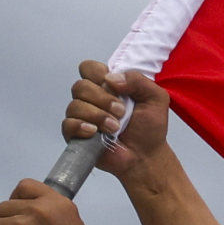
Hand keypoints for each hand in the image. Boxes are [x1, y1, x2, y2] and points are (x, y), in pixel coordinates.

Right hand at [66, 58, 172, 177]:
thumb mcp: (155, 98)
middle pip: (80, 86)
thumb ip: (137, 80)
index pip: (89, 68)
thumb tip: (110, 78)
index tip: (115, 87)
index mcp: (107, 85)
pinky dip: (81, 127)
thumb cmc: (150, 128)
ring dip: (97, 116)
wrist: (146, 156)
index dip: (97, 74)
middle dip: (103, 99)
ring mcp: (83, 116)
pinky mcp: (76, 134)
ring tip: (114, 128)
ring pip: (75, 105)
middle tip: (121, 112)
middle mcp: (92, 98)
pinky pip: (68, 124)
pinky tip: (95, 132)